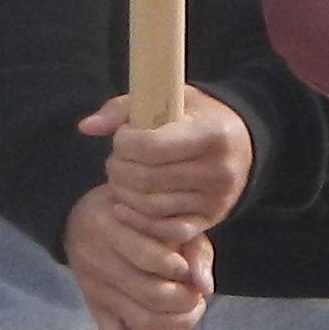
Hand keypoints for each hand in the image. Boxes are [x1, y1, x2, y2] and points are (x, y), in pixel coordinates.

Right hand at [66, 183, 213, 329]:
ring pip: (142, 320)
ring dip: (178, 322)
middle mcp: (97, 261)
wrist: (80, 216)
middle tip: (196, 294)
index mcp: (109, 228)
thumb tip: (204, 289)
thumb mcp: (162, 216)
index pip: (151, 259)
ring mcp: (95, 291)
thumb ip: (189, 245)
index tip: (188, 268)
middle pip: (151, 295)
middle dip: (185, 300)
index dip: (179, 269)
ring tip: (191, 310)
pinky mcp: (96, 310)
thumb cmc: (133, 214)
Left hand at [77, 85, 253, 227]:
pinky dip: (138, 222)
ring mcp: (216, 200)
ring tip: (122, 177)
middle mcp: (218, 170)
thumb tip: (86, 127)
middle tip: (117, 159)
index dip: (124, 143)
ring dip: (123, 193)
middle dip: (118, 169)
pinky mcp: (210, 220)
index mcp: (211, 134)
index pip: (150, 146)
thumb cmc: (196, 117)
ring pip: (151, 206)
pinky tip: (123, 208)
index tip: (123, 136)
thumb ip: (123, 109)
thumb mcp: (168, 99)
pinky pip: (167, 231)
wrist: (242, 143)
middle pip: (146, 179)